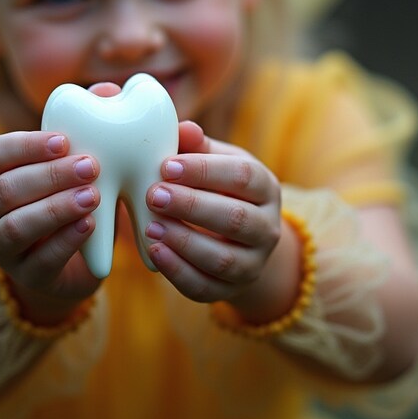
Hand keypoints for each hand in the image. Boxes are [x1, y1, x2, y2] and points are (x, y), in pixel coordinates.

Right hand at [0, 128, 103, 319]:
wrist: (74, 262)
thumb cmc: (73, 197)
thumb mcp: (78, 165)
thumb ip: (90, 127)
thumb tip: (107, 88)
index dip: (28, 146)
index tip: (65, 140)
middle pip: (6, 189)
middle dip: (49, 176)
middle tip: (90, 166)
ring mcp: (0, 246)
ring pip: (16, 227)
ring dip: (55, 208)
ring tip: (93, 196)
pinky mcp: (25, 277)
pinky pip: (39, 260)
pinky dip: (65, 241)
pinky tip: (90, 226)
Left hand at [144, 121, 285, 308]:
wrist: (241, 242)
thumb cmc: (220, 189)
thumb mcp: (217, 162)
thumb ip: (198, 147)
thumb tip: (183, 127)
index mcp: (266, 188)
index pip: (244, 177)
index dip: (205, 171)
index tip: (167, 166)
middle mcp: (267, 228)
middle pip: (236, 219)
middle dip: (192, 206)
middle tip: (154, 194)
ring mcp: (253, 263)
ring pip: (223, 258)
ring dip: (185, 241)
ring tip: (150, 225)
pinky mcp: (231, 290)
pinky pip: (206, 287)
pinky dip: (178, 272)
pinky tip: (155, 252)